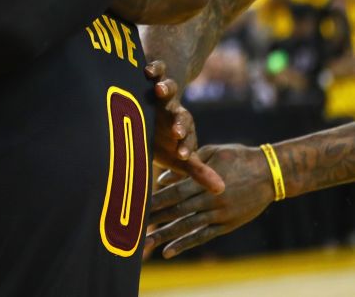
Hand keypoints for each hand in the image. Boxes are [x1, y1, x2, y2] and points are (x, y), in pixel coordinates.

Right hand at [144, 61, 224, 194]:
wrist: (150, 112)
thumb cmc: (162, 141)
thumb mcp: (179, 157)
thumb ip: (198, 170)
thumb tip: (221, 190)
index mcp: (181, 128)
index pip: (186, 138)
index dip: (183, 146)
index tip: (181, 156)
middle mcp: (173, 110)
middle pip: (179, 114)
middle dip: (177, 122)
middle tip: (175, 131)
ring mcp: (162, 94)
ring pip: (168, 90)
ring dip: (166, 89)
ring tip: (159, 89)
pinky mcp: (151, 78)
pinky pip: (156, 70)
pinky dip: (155, 69)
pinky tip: (148, 70)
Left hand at [146, 144, 273, 257]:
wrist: (271, 173)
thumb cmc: (238, 157)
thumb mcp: (212, 153)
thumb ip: (188, 166)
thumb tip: (162, 179)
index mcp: (206, 181)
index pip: (175, 193)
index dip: (156, 200)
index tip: (138, 205)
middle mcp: (211, 200)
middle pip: (177, 211)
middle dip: (155, 218)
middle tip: (133, 226)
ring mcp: (220, 215)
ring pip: (187, 227)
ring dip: (165, 235)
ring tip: (146, 242)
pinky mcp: (228, 225)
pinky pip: (203, 236)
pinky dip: (185, 244)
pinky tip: (169, 251)